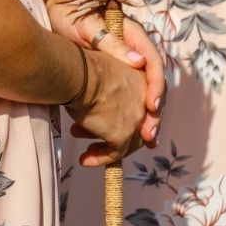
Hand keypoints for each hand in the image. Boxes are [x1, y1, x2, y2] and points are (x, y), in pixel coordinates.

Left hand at [47, 0, 165, 147]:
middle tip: (149, 137)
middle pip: (150, 88)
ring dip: (135, 126)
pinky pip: (118, 106)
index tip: (152, 106)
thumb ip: (113, 43)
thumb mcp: (86, 26)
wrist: (49, 11)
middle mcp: (132, 54)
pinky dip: (112, 125)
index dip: (156, 88)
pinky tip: (93, 139)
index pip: (154, 65)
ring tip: (132, 146)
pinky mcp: (107, 80)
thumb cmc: (67, 13)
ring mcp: (121, 69)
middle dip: (151, 116)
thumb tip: (140, 61)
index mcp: (133, 36)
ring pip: (136, 101)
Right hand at [65, 49, 150, 166]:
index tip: (113, 124)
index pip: (142, 104)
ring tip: (86, 151)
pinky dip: (101, 159)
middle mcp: (146, 100)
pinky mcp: (124, 134)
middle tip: (92, 135)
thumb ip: (109, 83)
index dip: (129, 117)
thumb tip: (100, 95)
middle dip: (114, 132)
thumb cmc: (84, 66)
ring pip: (128, 141)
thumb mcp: (103, 71)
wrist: (79, 73)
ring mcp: (137, 118)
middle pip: (137, 124)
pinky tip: (84, 160)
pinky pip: (115, 154)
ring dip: (106, 147)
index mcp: (143, 80)